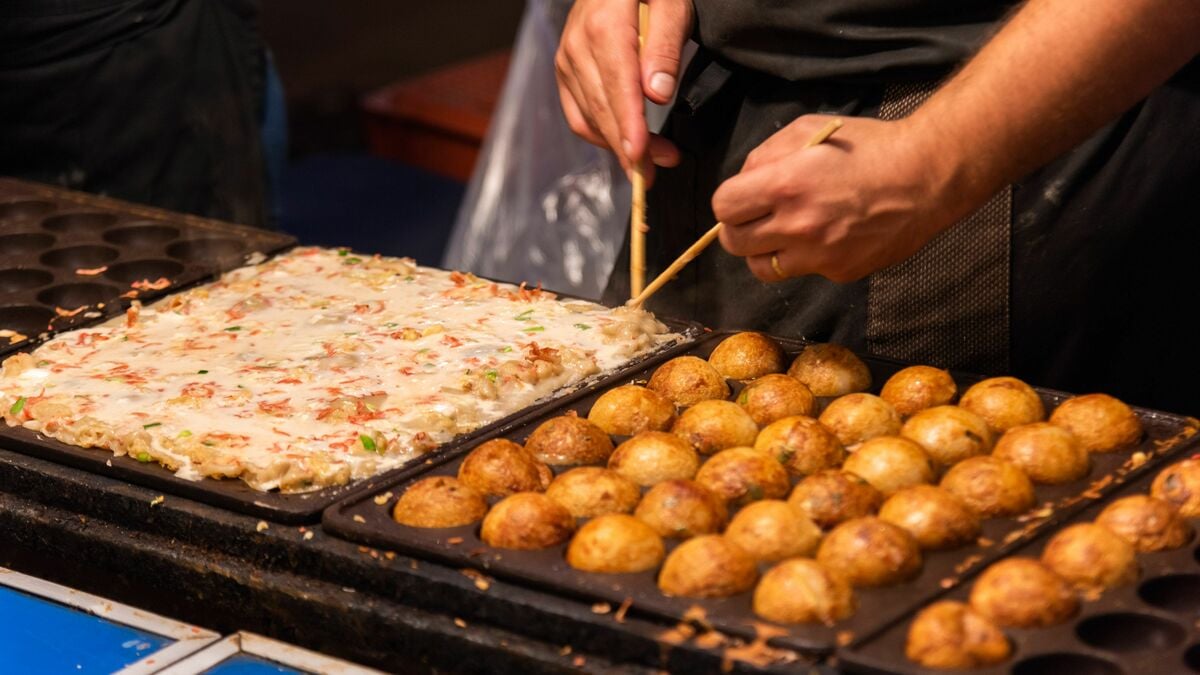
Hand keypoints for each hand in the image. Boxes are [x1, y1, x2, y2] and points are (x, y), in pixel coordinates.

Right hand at [555, 0, 691, 173]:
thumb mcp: (670, 4)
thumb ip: (665, 47)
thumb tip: (657, 94)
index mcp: (603, 27)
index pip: (617, 88)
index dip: (629, 127)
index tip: (641, 157)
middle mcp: (577, 47)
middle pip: (602, 109)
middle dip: (630, 147)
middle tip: (657, 172)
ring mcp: (566, 61)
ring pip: (589, 118)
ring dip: (619, 146)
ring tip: (651, 163)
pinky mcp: (565, 72)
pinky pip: (579, 115)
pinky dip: (601, 135)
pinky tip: (624, 146)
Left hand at [713, 114, 971, 282]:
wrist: (927, 176)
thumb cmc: (870, 146)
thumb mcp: (811, 131)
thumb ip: (766, 155)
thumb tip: (743, 180)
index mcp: (785, 185)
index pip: (724, 208)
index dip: (730, 202)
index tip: (744, 197)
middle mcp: (797, 225)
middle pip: (735, 243)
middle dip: (740, 227)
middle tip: (758, 215)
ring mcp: (818, 255)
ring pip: (761, 267)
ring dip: (764, 250)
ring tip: (785, 231)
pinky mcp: (839, 271)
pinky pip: (802, 271)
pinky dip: (804, 257)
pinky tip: (825, 235)